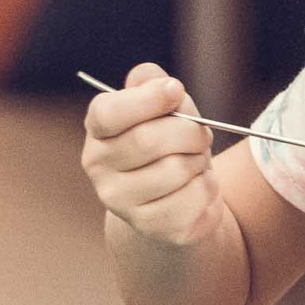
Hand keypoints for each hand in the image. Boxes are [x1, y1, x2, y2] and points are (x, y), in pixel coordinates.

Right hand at [83, 62, 222, 247]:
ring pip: (175, 170)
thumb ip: (154, 86)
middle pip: (147, 140)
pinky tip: (196, 187)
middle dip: (188, 132)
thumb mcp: (163, 109)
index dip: (146, 99)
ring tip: (195, 163)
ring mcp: (119, 200)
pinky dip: (207, 188)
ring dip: (199, 162)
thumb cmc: (169, 145)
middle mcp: (97, 167)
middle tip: (200, 135)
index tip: (176, 90)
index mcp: (98, 132)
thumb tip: (155, 79)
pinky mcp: (149, 225)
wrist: (174, 200)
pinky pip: (192, 198)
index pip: (108, 113)